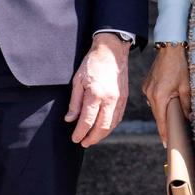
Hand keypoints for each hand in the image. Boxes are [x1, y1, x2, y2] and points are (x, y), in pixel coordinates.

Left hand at [64, 32, 129, 146]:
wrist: (112, 51)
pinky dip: (111, 126)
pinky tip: (104, 129)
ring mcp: (119, 100)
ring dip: (102, 135)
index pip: (87, 120)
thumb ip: (74, 102)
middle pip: (102, 127)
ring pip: (112, 125)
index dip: (80, 132)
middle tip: (83, 143)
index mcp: (96, 94)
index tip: (75, 138)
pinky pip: (118, 117)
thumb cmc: (92, 63)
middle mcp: (110, 99)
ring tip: (92, 139)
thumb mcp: (77, 80)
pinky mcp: (125, 98)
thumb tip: (70, 119)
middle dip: (92, 138)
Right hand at [141, 46, 190, 147]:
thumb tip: (189, 118)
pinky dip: (160, 103)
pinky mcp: (147, 84)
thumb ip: (186, 104)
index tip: (167, 145)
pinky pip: (153, 98)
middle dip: (164, 125)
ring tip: (172, 120)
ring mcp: (147, 88)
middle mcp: (149, 94)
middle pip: (157, 115)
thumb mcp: (186, 87)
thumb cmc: (179, 66)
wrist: (169, 47)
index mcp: (159, 96)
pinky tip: (168, 104)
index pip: (161, 121)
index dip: (164, 134)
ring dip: (163, 113)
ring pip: (155, 107)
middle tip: (172, 137)